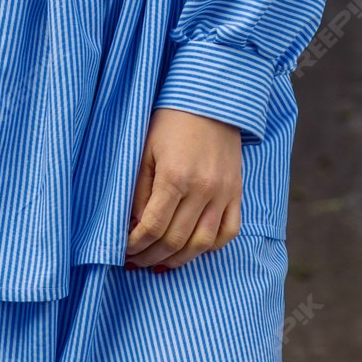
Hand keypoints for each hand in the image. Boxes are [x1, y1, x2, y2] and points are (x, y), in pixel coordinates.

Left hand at [124, 107, 242, 271]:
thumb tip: (134, 227)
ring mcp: (223, 192)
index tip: (125, 249)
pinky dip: (210, 246)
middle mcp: (202, 189)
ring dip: (179, 259)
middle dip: (151, 256)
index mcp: (175, 177)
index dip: (136, 245)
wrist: (210, 99)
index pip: (153, 227)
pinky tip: (192, 248)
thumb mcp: (145, 151)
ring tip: (161, 262)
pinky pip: (228, 232)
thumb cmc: (170, 122)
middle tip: (137, 260)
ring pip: (202, 244)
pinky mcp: (236, 192)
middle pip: (175, 240)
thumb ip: (140, 192)